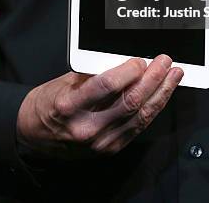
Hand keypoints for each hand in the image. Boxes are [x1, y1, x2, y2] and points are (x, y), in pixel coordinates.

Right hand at [16, 55, 182, 159]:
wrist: (35, 134)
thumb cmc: (50, 103)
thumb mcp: (66, 80)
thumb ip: (95, 72)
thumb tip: (125, 60)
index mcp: (71, 105)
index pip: (108, 85)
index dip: (129, 70)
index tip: (140, 59)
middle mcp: (87, 127)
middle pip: (130, 100)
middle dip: (153, 79)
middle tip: (165, 62)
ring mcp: (100, 142)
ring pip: (140, 116)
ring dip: (161, 93)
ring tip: (173, 76)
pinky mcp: (110, 148)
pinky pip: (138, 127)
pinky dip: (153, 109)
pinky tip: (161, 95)